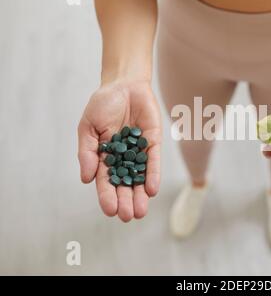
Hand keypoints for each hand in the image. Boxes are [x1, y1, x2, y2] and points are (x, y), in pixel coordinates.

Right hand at [78, 79, 161, 221]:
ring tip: (140, 211)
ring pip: (140, 177)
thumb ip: (87, 152)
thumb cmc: (103, 105)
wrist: (123, 84)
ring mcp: (138, 151)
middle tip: (127, 216)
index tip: (110, 210)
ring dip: (140, 194)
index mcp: (105, 157)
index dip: (107, 195)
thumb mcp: (88, 128)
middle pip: (125, 184)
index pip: (106, 181)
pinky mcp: (152, 142)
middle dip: (126, 200)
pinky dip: (153, 175)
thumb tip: (86, 178)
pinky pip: (153, 161)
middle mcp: (123, 158)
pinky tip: (151, 189)